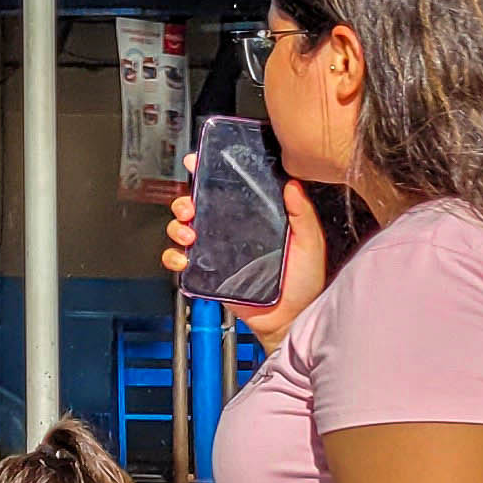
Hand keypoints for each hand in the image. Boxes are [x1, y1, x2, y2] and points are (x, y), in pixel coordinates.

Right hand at [164, 180, 323, 345]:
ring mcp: (215, 254)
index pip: (226, 191)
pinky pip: (180, 262)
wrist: (291, 318)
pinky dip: (173, 258)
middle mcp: (230, 234)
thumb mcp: (309, 241)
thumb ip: (301, 213)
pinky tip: (184, 259)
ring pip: (182, 231)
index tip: (197, 164)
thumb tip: (291, 183)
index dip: (207, 175)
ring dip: (177, 227)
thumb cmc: (303, 283)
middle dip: (184, 202)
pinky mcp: (205, 275)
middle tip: (189, 207)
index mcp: (252, 220)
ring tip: (188, 234)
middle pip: (196, 208)